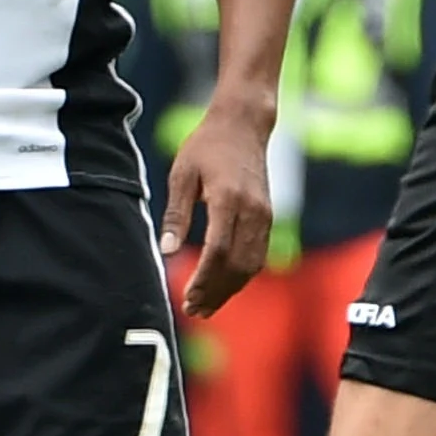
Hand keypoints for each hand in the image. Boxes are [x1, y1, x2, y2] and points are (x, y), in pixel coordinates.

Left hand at [162, 99, 275, 316]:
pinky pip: (258, 255)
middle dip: (216, 292)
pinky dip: (241, 275)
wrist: (244, 125)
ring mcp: (264, 215)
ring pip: (251, 265)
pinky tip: (224, 285)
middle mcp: (252, 210)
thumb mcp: (182, 173)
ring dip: (230, 289)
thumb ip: (177, 213)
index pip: (219, 251)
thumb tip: (167, 250)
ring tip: (207, 306)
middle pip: (237, 265)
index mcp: (228, 199)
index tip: (187, 298)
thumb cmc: (207, 146)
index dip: (204, 280)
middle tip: (194, 310)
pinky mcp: (268, 216)